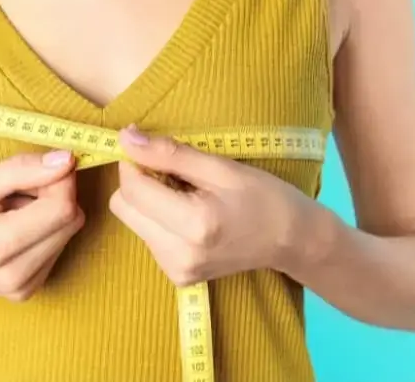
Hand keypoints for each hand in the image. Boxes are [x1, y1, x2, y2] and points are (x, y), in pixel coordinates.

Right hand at [0, 150, 84, 300]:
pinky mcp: (26, 292)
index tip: (39, 166)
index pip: (64, 208)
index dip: (60, 180)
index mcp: (1, 246)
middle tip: (19, 187)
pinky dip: (42, 231)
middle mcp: (17, 275)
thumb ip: (22, 170)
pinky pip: (56, 249)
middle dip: (54, 195)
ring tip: (10, 210)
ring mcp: (23, 288)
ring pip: (67, 234)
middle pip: (71, 222)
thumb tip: (67, 160)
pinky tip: (12, 228)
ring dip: (48, 213)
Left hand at [109, 126, 311, 285]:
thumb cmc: (262, 196)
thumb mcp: (219, 167)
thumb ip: (168, 153)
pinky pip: (147, 236)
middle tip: (173, 173)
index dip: (134, 162)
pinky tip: (188, 215)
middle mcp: (178, 255)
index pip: (132, 189)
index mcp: (193, 225)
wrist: (290, 240)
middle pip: (123, 207)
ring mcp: (176, 270)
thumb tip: (125, 137)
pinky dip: (159, 219)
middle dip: (139, 183)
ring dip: (149, 201)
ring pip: (132, 221)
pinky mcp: (176, 276)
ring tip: (186, 196)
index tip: (151, 149)